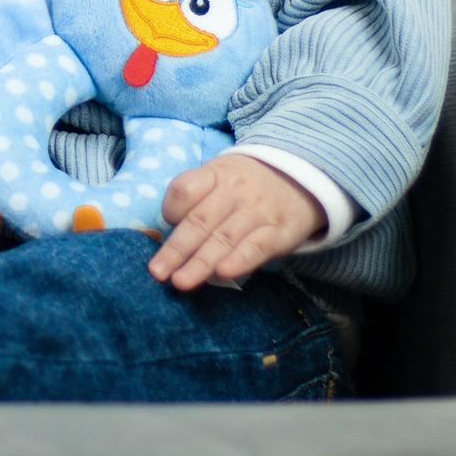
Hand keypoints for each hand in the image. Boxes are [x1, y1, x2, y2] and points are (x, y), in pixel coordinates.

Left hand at [147, 152, 323, 290]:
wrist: (298, 179)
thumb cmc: (243, 185)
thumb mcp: (218, 177)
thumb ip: (194, 199)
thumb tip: (166, 233)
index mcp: (214, 174)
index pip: (185, 189)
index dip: (171, 209)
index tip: (164, 226)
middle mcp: (235, 191)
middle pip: (200, 220)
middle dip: (177, 249)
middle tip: (157, 272)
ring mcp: (258, 211)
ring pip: (225, 238)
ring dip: (201, 262)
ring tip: (181, 281)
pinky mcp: (279, 232)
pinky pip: (257, 247)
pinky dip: (240, 260)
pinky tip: (223, 273)